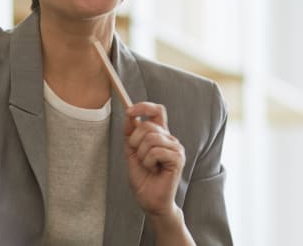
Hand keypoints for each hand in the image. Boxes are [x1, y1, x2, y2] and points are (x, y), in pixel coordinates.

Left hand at [124, 102, 184, 217]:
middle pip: (148, 125)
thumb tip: (129, 115)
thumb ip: (130, 133)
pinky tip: (153, 170)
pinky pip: (156, 151)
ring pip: (150, 138)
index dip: (143, 107)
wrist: (150, 200)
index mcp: (160, 134)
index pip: (157, 110)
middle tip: (137, 155)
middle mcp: (170, 138)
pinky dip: (148, 161)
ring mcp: (176, 148)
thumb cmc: (143, 177)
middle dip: (135, 140)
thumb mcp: (131, 151)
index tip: (128, 111)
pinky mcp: (178, 159)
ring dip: (141, 154)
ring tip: (146, 165)